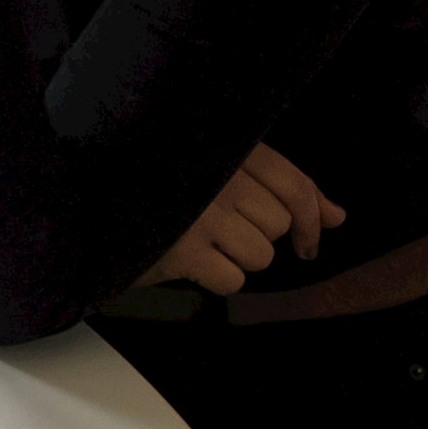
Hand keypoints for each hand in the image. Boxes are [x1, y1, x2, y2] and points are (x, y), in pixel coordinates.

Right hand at [137, 143, 347, 294]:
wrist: (89, 206)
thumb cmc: (161, 192)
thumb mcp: (222, 173)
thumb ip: (282, 190)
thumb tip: (338, 217)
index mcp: (226, 148)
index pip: (292, 183)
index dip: (310, 217)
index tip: (307, 242)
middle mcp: (215, 175)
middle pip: (278, 223)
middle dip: (259, 236)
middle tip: (222, 231)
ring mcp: (198, 214)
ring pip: (261, 255)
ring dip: (238, 259)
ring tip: (204, 245)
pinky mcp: (182, 252)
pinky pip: (233, 280)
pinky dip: (216, 279)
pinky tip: (191, 262)